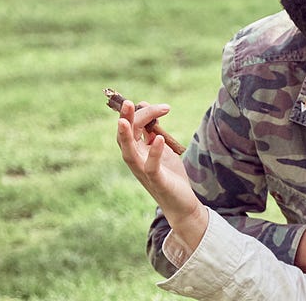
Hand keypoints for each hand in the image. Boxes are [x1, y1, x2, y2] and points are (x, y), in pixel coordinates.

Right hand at [115, 101, 197, 220]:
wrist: (181, 203)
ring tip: (124, 120)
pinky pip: (151, 167)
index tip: (158, 106)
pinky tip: (159, 139)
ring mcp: (144, 172)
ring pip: (128, 153)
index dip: (140, 114)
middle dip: (125, 119)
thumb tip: (147, 107)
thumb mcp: (162, 148)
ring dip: (125, 137)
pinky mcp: (157, 181)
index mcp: (137, 152)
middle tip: (129, 102)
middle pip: (124, 137)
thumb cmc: (170, 175)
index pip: (131, 128)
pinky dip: (154, 153)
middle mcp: (136, 161)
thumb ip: (153, 131)